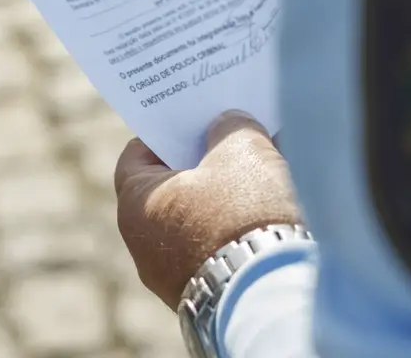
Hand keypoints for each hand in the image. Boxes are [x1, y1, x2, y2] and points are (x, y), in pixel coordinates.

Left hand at [114, 110, 302, 308]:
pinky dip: (240, 223)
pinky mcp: (209, 294)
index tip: (193, 117)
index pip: (136, 154)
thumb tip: (229, 124)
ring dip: (229, 190)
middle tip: (234, 133)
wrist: (270, 292)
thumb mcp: (240, 147)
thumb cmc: (243, 211)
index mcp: (136, 204)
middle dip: (207, 158)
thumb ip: (230, 127)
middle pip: (174, 186)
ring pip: (201, 217)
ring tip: (266, 163)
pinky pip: (220, 247)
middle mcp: (145, 246)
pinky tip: (274, 203)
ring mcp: (175, 276)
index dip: (165, 131)